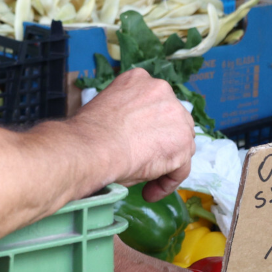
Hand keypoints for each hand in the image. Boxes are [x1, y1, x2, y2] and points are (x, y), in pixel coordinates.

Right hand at [74, 68, 194, 199]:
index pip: (153, 102)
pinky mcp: (182, 143)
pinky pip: (181, 167)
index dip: (149, 125)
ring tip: (145, 181)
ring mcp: (176, 116)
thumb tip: (129, 135)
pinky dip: (167, 182)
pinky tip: (150, 192)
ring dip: (166, 163)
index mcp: (139, 79)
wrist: (92, 147)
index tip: (138, 142)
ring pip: (181, 144)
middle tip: (145, 162)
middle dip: (162, 142)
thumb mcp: (106, 109)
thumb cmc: (88, 134)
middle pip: (173, 120)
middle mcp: (162, 91)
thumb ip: (126, 115)